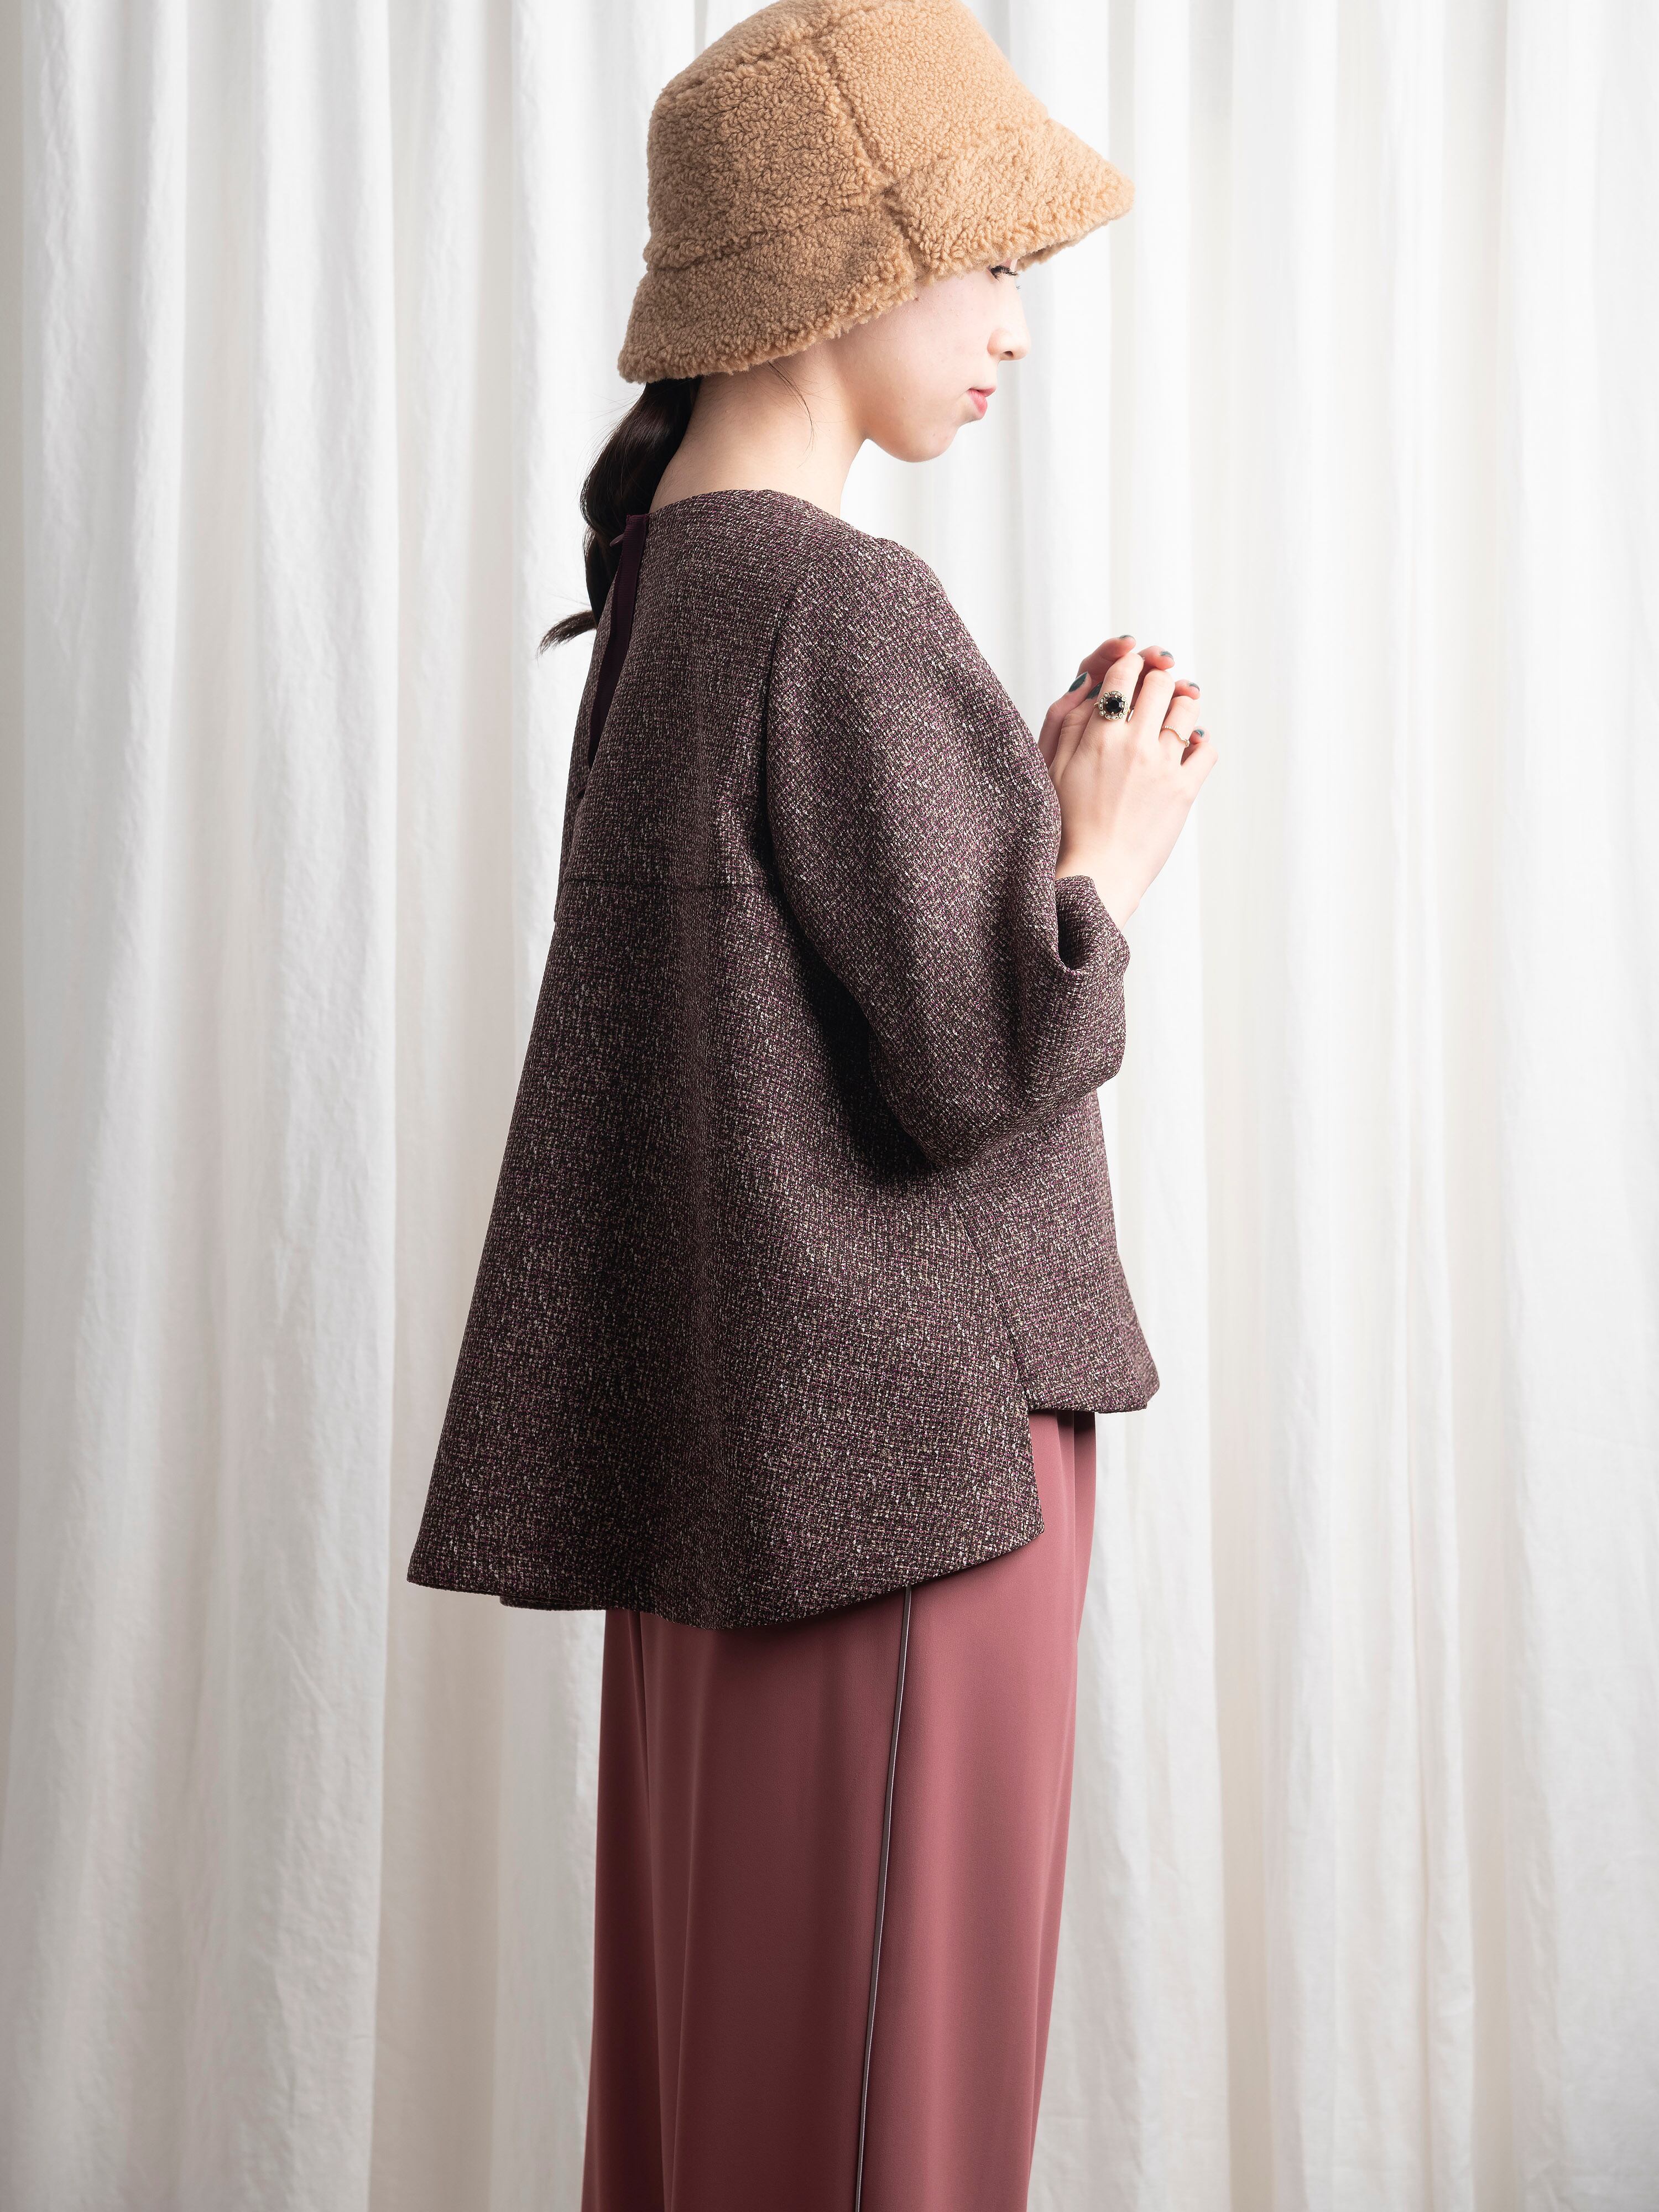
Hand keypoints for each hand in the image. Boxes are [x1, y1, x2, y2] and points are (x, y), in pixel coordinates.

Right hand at [1038, 637, 1216, 927]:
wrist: (1093, 877)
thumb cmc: (1065, 826)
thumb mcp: (1053, 768)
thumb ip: (1069, 721)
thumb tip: (1092, 682)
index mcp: (1097, 735)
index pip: (1123, 672)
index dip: (1128, 664)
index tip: (1129, 670)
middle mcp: (1133, 744)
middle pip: (1159, 682)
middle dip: (1156, 679)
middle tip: (1152, 689)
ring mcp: (1163, 767)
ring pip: (1186, 708)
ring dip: (1180, 704)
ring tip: (1171, 715)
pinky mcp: (1184, 792)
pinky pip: (1206, 749)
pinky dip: (1200, 742)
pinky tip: (1188, 747)